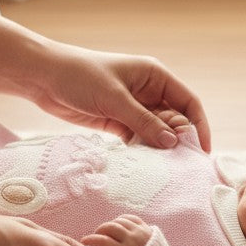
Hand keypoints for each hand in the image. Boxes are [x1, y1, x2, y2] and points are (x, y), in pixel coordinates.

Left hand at [29, 44, 210, 151]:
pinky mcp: (117, 121)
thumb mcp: (115, 99)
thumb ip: (144, 121)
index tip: (201, 150)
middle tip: (181, 165)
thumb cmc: (80, 76)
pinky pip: (138, 138)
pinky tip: (143, 164)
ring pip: (156, 132)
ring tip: (164, 169)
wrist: (43, 77)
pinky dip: (142, 150)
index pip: (188, 101)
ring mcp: (133, 107)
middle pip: (175, 119)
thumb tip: (173, 143)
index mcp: (154, 76)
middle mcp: (148, 91)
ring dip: (159, 148)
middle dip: (179, 140)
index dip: (198, 125)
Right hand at [82, 214, 152, 245]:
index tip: (84, 241)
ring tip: (107, 235)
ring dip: (110, 227)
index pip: (102, 241)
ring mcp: (140, 232)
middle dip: (99, 231)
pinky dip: (120, 221)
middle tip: (96, 237)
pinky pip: (128, 217)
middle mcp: (133, 240)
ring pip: (118, 221)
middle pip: (109, 227)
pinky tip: (117, 229)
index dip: (90, 239)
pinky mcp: (146, 227)